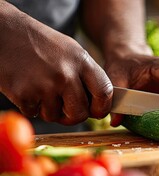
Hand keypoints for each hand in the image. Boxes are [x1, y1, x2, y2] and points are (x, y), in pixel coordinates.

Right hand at [0, 3, 112, 124]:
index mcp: (82, 61)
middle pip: (80, 113)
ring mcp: (45, 85)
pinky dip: (31, 106)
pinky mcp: (25, 95)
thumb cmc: (38, 42)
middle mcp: (66, 74)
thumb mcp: (70, 50)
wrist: (2, 31)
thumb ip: (86, 74)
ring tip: (40, 90)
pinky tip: (27, 88)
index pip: (104, 92)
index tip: (95, 111)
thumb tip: (98, 101)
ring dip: (48, 110)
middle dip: (72, 116)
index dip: (102, 107)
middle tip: (64, 109)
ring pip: (55, 116)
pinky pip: (35, 114)